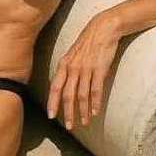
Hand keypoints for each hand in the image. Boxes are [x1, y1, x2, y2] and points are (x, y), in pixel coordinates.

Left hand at [47, 14, 121, 129]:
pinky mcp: (99, 69)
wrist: (103, 29)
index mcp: (64, 64)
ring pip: (82, 95)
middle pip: (67, 94)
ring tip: (83, 123)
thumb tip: (64, 85)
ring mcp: (86, 69)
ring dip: (82, 111)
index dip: (53, 103)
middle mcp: (73, 68)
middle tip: (69, 127)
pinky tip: (94, 112)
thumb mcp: (72, 54)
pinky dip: (95, 103)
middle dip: (67, 112)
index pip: (55, 87)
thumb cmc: (88, 42)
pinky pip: (96, 90)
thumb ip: (68, 69)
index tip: (51, 116)